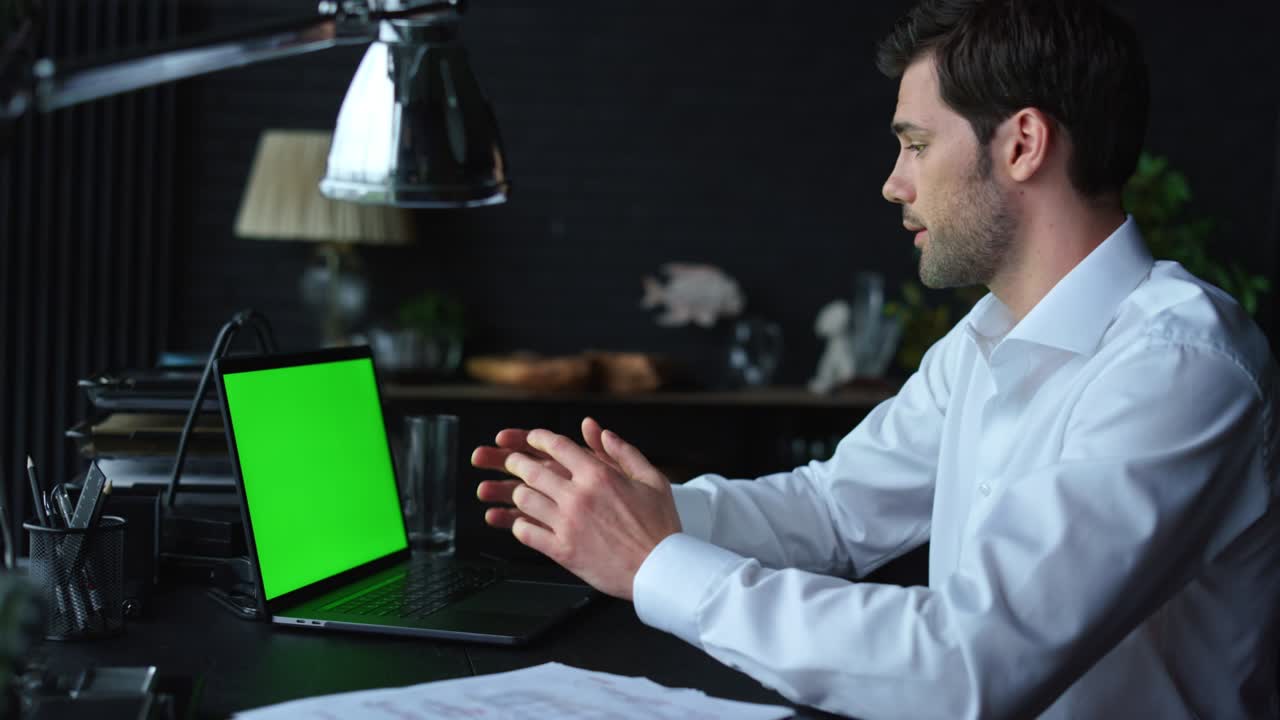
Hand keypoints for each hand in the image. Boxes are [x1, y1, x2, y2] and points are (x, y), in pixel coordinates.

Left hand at [471, 419, 680, 598]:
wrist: (659, 569)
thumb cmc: (659, 526)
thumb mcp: (651, 480)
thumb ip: (624, 452)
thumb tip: (601, 432)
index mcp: (599, 476)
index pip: (558, 446)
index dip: (539, 438)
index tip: (532, 438)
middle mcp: (579, 497)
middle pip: (532, 470)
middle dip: (516, 462)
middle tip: (512, 461)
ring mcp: (567, 524)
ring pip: (524, 500)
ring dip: (516, 492)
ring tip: (518, 491)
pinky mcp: (562, 550)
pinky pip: (526, 532)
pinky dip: (519, 525)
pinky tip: (522, 523)